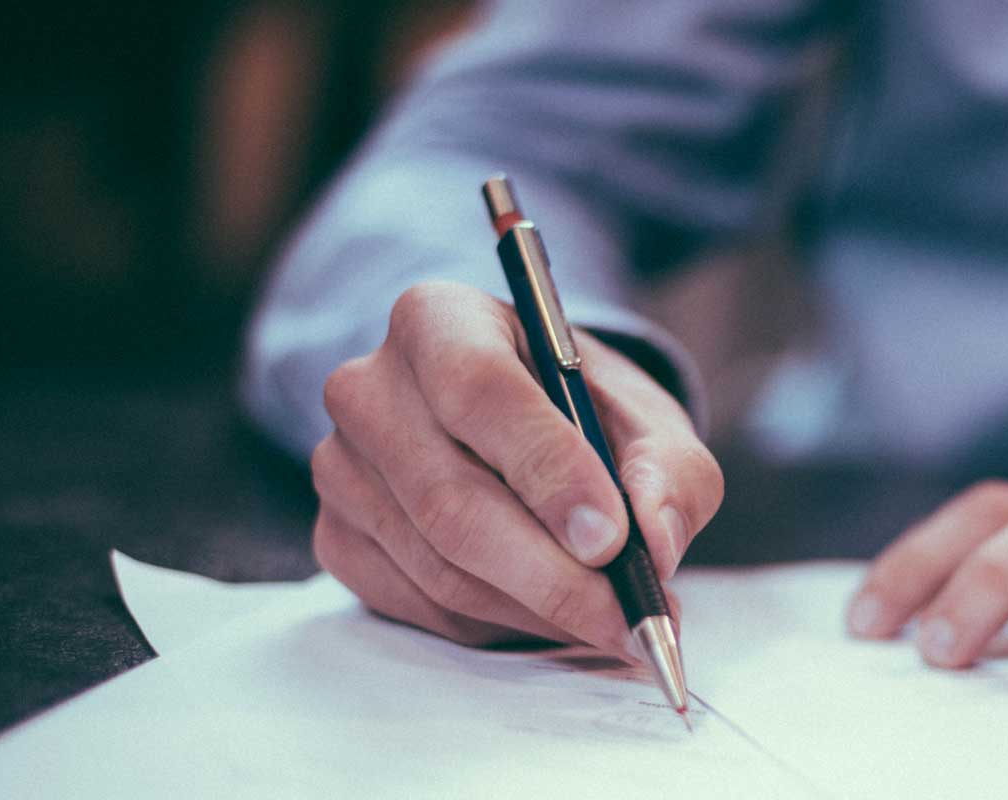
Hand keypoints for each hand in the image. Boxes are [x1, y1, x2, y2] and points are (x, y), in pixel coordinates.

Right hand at [309, 280, 721, 651]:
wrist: (522, 430)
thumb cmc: (584, 414)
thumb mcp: (648, 420)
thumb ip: (670, 470)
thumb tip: (655, 540)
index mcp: (439, 320)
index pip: (480, 390)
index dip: (547, 470)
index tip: (611, 538)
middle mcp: (369, 387)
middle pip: (451, 499)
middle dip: (552, 574)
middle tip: (628, 616)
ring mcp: (341, 468)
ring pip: (440, 566)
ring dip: (537, 609)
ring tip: (612, 621)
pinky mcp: (337, 537)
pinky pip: (421, 604)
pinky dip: (500, 624)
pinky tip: (551, 613)